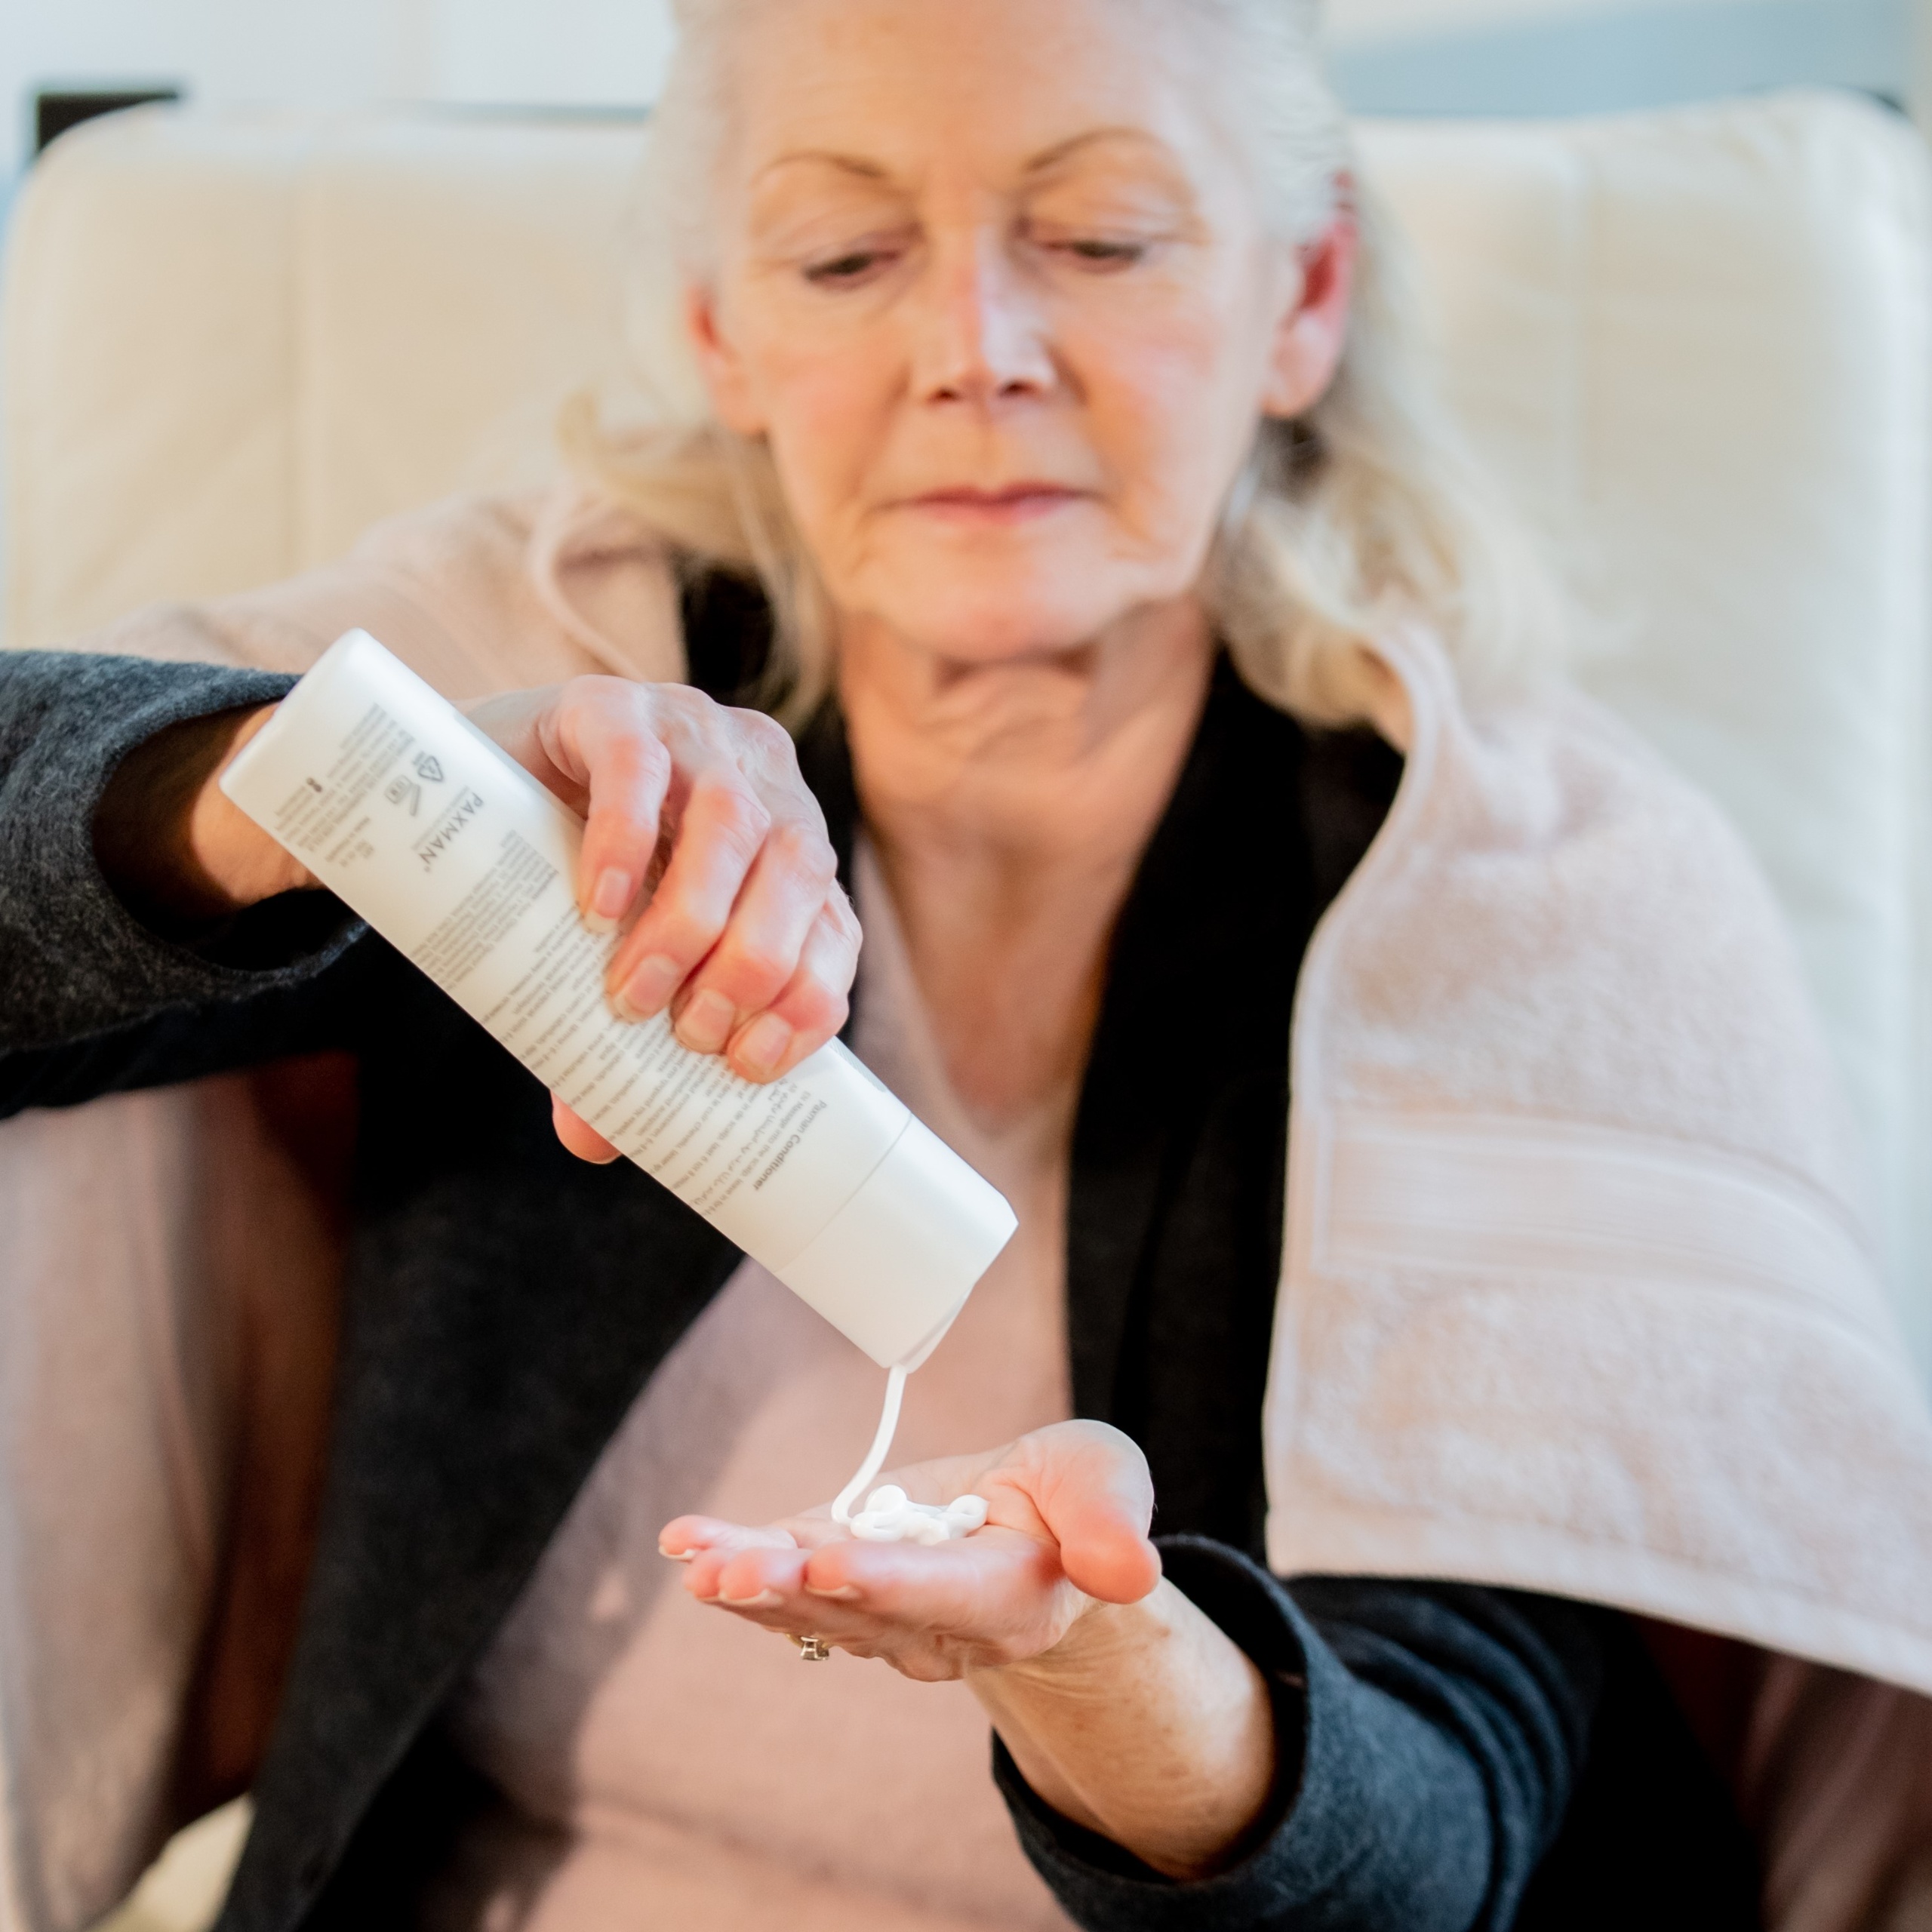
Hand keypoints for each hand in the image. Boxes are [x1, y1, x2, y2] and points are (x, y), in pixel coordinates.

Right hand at [136, 677, 855, 1156]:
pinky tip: (602, 903)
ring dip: (693, 921)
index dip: (810, 998)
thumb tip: (594, 1144)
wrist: (456, 782)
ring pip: (733, 822)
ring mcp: (692, 728)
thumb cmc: (557, 882)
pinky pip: (639, 766)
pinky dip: (629, 840)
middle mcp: (759, 778)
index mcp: (786, 844)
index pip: (833, 924)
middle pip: (798, 872)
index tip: (750, 1065)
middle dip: (753, 965)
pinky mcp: (611, 704)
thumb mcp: (601, 963)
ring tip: (632, 991)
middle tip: (683, 1032)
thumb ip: (609, 1041)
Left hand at [661, 1421, 1276, 1878]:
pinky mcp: (838, 1583)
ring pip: (808, 1607)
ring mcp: (880, 1613)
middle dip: (794, 1593)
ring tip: (697, 1559)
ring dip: (749, 1585)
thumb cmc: (1073, 1496)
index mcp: (1009, 1600)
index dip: (887, 1582)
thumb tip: (1130, 1572)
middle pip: (859, 1613)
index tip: (831, 1566)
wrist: (1036, 1527)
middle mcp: (936, 1626)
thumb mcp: (1106, 1481)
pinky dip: (734, 1559)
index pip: (943, 1595)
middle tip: (734, 1572)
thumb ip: (1113, 1523)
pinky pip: (784, 1580)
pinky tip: (684, 1543)